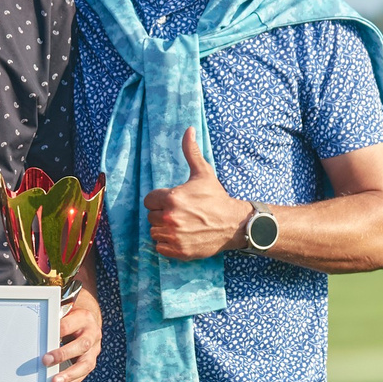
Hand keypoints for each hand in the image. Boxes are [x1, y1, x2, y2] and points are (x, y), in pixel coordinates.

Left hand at [44, 279, 102, 381]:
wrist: (88, 322)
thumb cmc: (71, 318)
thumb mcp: (65, 313)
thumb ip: (55, 321)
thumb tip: (36, 332)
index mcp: (84, 318)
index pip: (70, 325)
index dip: (58, 331)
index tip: (45, 338)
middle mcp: (92, 334)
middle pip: (82, 345)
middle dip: (63, 354)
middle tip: (46, 360)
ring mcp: (94, 351)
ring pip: (85, 364)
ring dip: (69, 374)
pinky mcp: (91, 363)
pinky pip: (81, 376)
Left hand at [144, 129, 246, 260]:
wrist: (233, 224)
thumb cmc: (216, 197)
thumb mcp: (203, 173)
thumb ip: (191, 152)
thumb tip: (189, 129)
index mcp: (173, 198)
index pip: (149, 201)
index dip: (159, 200)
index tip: (173, 202)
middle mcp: (171, 218)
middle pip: (151, 217)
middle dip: (162, 215)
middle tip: (180, 214)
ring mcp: (174, 236)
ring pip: (154, 233)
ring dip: (164, 230)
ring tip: (180, 225)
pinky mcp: (179, 251)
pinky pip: (159, 248)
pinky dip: (167, 245)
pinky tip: (180, 237)